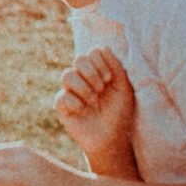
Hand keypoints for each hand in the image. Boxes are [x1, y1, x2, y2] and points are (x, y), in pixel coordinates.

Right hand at [53, 48, 135, 166]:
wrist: (112, 138)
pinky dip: (75, 102)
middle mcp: (82, 79)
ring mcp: (71, 92)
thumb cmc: (120, 114)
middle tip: (101, 88)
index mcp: (97, 72)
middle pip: (78, 59)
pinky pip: (61, 96)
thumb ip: (116, 67)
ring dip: (84, 88)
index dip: (99, 62)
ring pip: (67, 75)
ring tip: (93, 101)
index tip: (109, 79)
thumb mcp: (124, 89)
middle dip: (91, 73)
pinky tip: (82, 111)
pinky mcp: (62, 107)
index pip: (91, 53)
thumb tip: (104, 47)